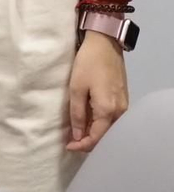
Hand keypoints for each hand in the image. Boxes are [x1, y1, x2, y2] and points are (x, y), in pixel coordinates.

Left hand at [67, 31, 128, 150]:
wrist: (105, 44)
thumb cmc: (87, 64)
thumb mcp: (76, 88)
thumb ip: (77, 114)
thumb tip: (77, 135)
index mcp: (108, 110)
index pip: (97, 137)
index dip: (82, 145)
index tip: (68, 147)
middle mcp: (120, 111)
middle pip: (106, 136)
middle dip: (89, 142)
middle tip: (71, 142)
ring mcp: (124, 105)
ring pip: (110, 128)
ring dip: (95, 133)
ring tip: (77, 134)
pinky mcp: (123, 99)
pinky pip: (112, 119)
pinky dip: (101, 124)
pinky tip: (89, 123)